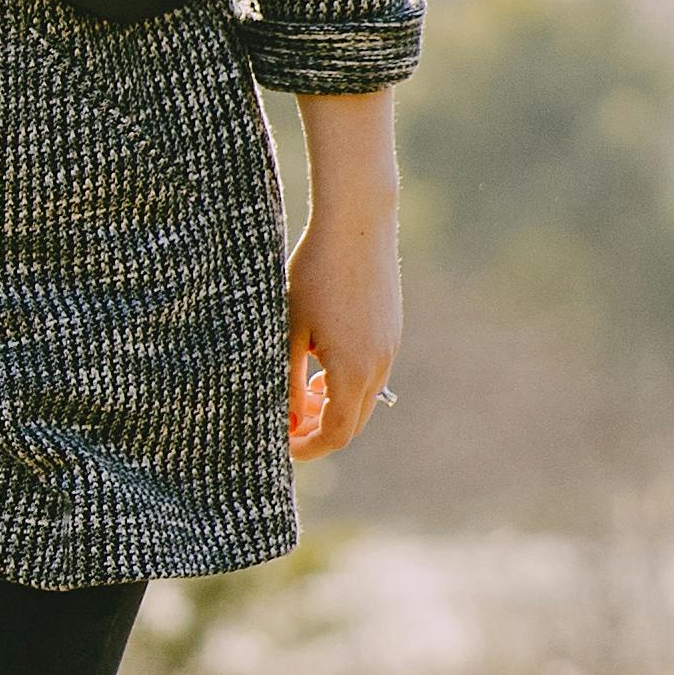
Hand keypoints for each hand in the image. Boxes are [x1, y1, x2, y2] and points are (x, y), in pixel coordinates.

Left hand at [284, 190, 401, 456]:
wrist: (357, 227)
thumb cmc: (313, 274)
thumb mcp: (290, 330)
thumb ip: (288, 379)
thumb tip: (288, 419)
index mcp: (354, 370)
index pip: (337, 433)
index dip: (309, 447)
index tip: (282, 445)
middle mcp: (380, 365)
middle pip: (354, 422)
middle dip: (320, 431)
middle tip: (285, 426)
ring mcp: (390, 348)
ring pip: (364, 399)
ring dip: (333, 407)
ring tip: (299, 396)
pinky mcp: (391, 331)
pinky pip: (371, 374)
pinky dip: (345, 384)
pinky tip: (320, 367)